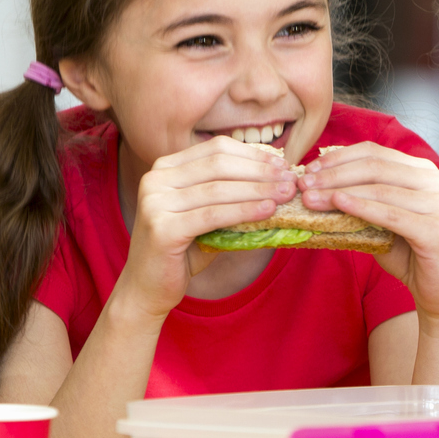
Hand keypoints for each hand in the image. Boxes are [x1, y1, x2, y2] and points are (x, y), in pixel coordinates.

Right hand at [115, 137, 297, 319]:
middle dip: (260, 171)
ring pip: (218, 189)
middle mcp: (155, 178)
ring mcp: (155, 201)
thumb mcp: (207, 216)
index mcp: (165, 167)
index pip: (217, 149)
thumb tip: (277, 181)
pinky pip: (213, 215)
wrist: (148, 288)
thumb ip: (231, 195)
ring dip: (258, 190)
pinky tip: (268, 211)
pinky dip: (244, 211)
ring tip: (285, 195)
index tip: (282, 165)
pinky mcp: (162, 227)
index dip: (253, 155)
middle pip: (219, 164)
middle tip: (290, 181)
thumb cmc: (183, 251)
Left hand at [300, 143, 438, 324]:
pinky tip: (338, 204)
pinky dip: (362, 207)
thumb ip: (361, 199)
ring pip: (380, 189)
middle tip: (304, 184)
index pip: (375, 153)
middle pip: (375, 166)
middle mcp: (435, 180)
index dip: (338, 158)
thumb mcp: (381, 220)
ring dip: (339, 191)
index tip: (309, 169)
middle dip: (334, 174)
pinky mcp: (435, 228)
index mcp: (423, 171)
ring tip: (311, 199)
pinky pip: (390, 214)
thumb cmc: (410, 254)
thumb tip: (317, 185)